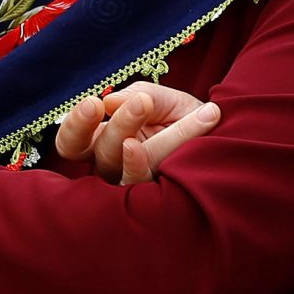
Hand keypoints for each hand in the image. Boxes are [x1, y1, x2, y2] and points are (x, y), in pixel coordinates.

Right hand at [54, 85, 219, 184]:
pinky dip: (147, 161)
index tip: (93, 104)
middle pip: (99, 152)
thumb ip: (137, 95)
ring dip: (135, 133)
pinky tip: (147, 145)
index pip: (72, 142)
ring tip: (148, 106)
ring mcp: (133, 184)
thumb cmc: (181, 116)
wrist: (221, 133)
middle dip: (117, 124)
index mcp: (103, 140)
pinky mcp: (153, 198)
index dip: (75, 125)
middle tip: (140, 101)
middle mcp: (113, 166)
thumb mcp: (162, 98)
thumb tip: (109, 102)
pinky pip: (145, 180)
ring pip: (123, 167)